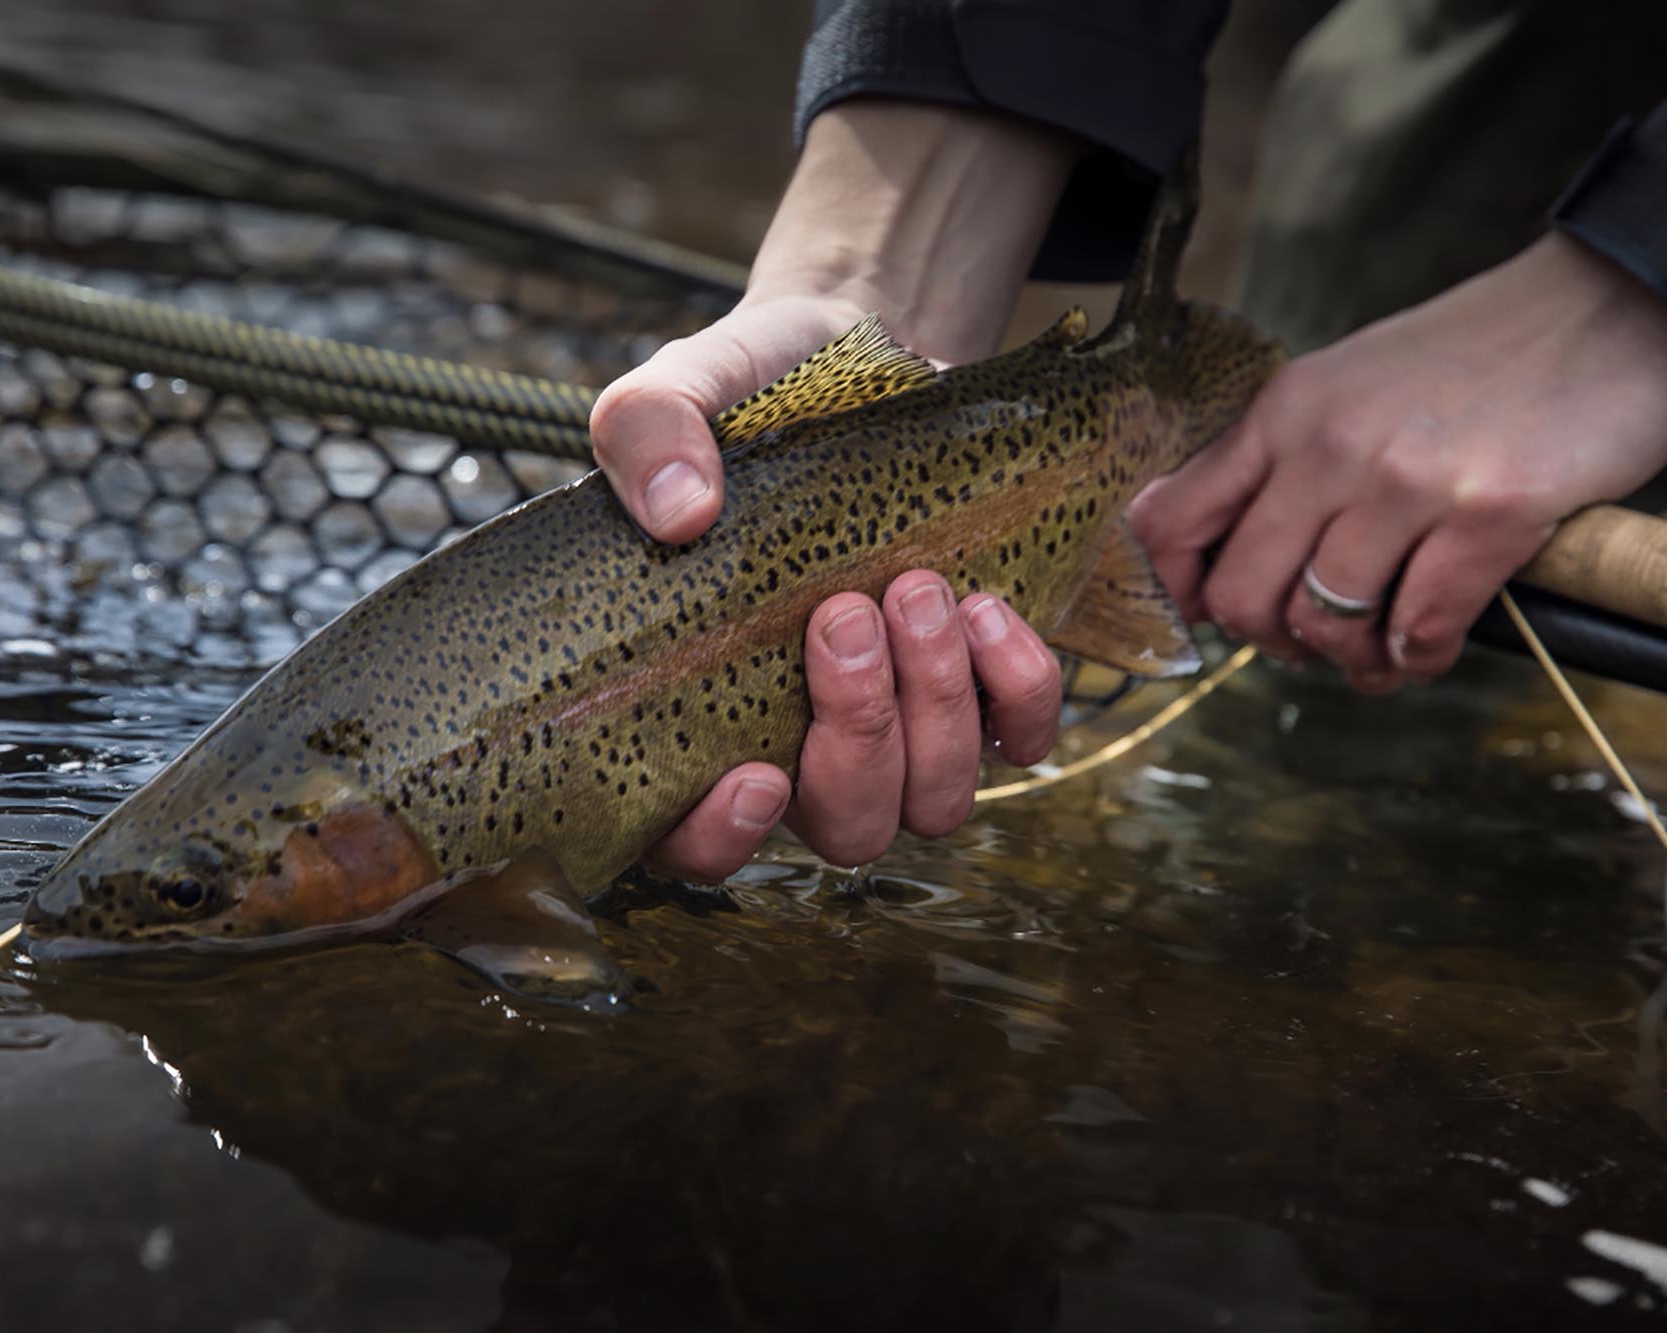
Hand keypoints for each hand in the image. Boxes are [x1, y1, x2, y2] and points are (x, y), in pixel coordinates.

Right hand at [592, 99, 1079, 873]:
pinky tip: (989, 607)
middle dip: (857, 735)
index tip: (753, 772)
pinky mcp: (981, 687)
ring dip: (935, 707)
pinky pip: (1019, 738)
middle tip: (847, 613)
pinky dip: (1016, 688)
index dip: (720, 838)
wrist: (860, 357)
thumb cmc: (753, 397)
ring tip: (918, 588)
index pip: (688, 839)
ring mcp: (901, 726)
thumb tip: (678, 511)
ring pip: (932, 801)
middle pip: (841, 826)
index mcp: (697, 705)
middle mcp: (799, 740)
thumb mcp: (683, 386)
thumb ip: (647, 431)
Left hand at [1129, 231, 1666, 690]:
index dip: (1172, 592)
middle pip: (1242, 594)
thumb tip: (1200, 541)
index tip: (1202, 621)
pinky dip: (1418, 658)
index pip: (1174, 521)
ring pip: (1326, 621)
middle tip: (1311, 643)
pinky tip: (1428, 647)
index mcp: (1284, 413)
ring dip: (1351, 660)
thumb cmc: (1476, 358)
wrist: (1612, 304)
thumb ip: (1280, 457)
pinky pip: (1420, 629)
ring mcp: (1408, 480)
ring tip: (1378, 654)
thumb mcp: (1348, 386)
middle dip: (1270, 640)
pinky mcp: (1491, 515)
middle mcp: (1331, 444)